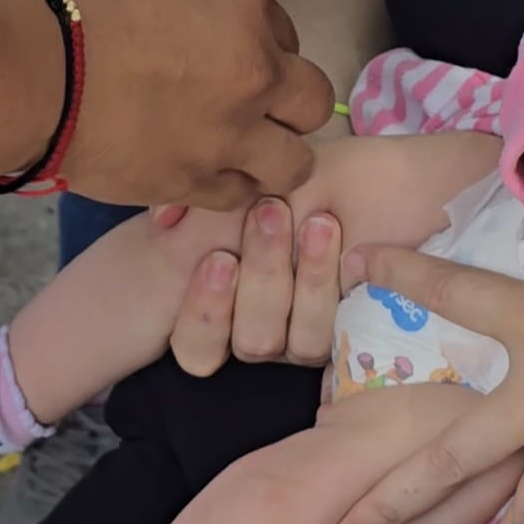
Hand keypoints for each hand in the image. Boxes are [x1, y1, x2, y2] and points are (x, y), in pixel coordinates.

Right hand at [49, 0, 334, 208]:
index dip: (262, 50)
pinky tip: (209, 175)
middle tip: (259, 111)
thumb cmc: (76, 6)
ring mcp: (232, 133)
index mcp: (246, 4)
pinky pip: (241, 196)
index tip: (233, 60)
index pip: (286, 35)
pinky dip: (230, 187)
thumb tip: (208, 30)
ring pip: (295, 162)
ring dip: (277, 157)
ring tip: (249, 156)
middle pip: (313, 101)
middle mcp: (256, 70)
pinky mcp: (198, 182)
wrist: (31, 67)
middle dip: (291, 106)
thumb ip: (202, 5)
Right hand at [167, 198, 342, 374]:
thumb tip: (166, 218)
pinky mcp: (353, 325)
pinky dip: (345, 288)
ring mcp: (310, 334)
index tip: (220, 258)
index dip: (207, 314)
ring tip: (319, 221)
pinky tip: (352, 248)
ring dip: (310, 279)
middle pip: (254, 341)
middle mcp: (264, 332)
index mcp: (223, 312)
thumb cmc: (283, 183)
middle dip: (263, 276)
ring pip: (304, 342)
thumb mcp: (235, 189)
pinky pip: (348, 330)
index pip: (199, 348)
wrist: (358, 174)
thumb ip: (194, 208)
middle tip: (270, 211)